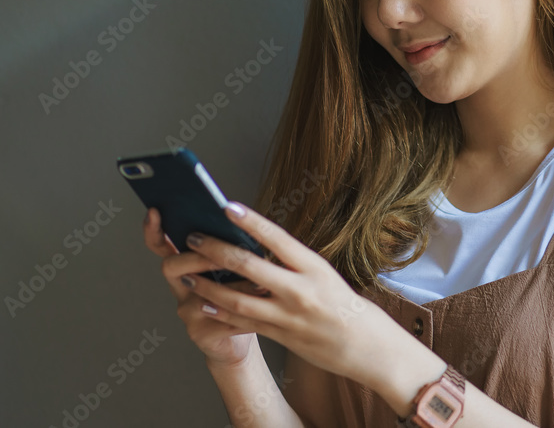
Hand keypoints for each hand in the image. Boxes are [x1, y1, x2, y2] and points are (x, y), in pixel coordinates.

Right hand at [142, 206, 263, 367]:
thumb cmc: (238, 298)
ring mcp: (187, 312)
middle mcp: (181, 288)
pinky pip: (220, 318)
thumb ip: (229, 249)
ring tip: (256, 282)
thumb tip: (241, 223)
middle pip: (171, 267)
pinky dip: (243, 311)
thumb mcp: (233, 269)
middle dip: (195, 259)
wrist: (237, 341)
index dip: (154, 229)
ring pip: (201, 294)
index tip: (155, 211)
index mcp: (186, 267)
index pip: (161, 245)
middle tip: (219, 257)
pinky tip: (260, 306)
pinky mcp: (200, 333)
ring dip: (230, 286)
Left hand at [179, 200, 392, 383]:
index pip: (277, 237)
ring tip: (187, 274)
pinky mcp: (280, 336)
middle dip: (216, 250)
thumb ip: (292, 262)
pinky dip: (220, 313)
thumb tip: (257, 245)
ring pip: (238, 298)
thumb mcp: (323, 274)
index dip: (249, 221)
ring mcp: (288, 315)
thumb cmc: (344, 305)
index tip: (227, 207)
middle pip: (249, 266)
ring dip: (208, 286)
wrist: (366, 345)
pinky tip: (204, 304)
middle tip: (193, 237)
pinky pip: (243, 323)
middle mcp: (300, 289)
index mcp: (313, 267)